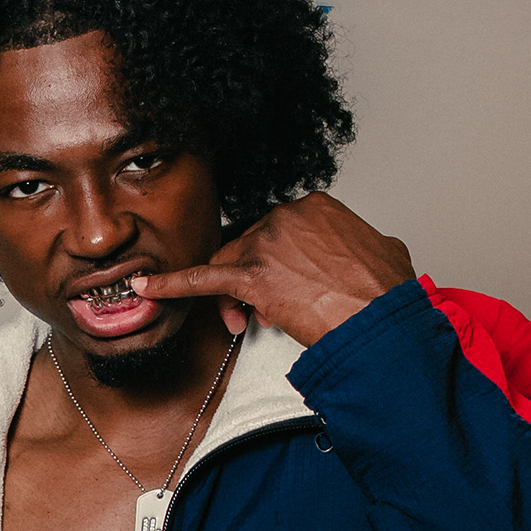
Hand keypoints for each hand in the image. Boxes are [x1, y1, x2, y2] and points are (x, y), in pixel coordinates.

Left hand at [131, 193, 412, 346]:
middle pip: (245, 247)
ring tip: (244, 320)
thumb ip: (362, 243)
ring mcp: (266, 245)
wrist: (381, 323)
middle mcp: (286, 218)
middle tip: (259, 309)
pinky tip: (146, 288)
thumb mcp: (383, 252)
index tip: (282, 286)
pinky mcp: (250, 277)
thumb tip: (364, 251)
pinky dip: (169, 284)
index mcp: (315, 207)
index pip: (273, 232)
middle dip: (248, 281)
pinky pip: (199, 278)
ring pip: (226, 266)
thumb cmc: (384, 295)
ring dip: (230, 295)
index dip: (272, 262)